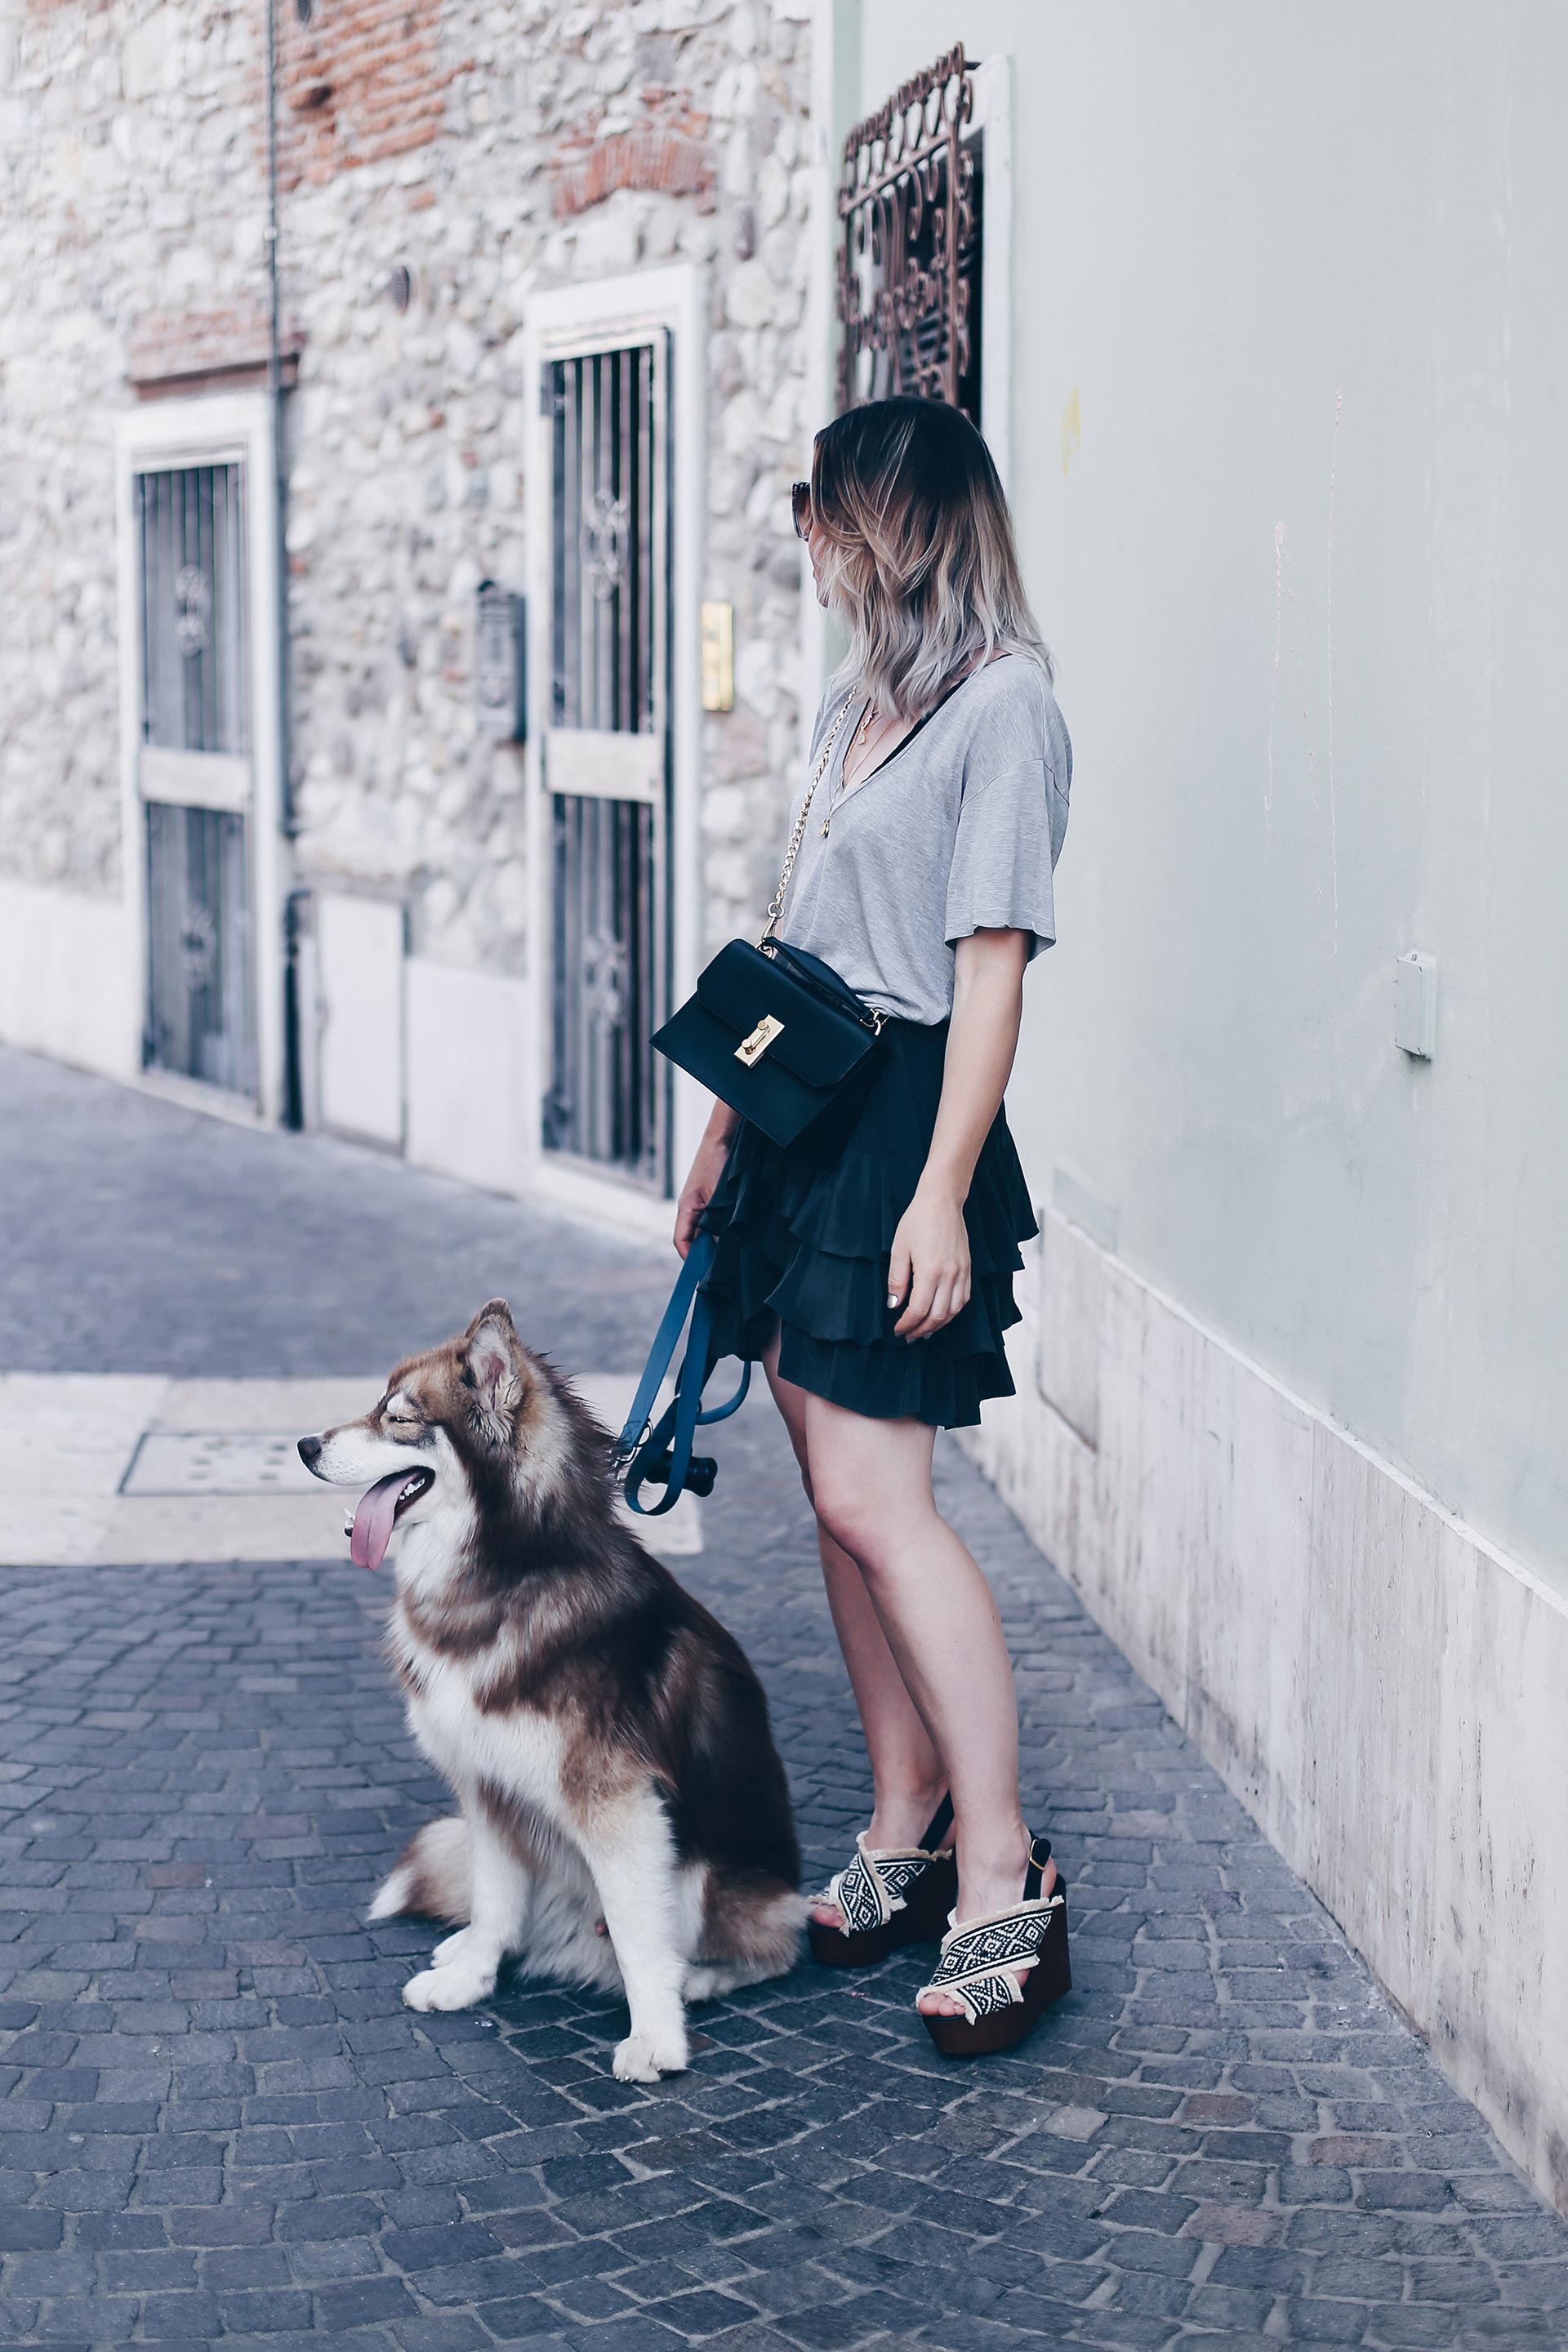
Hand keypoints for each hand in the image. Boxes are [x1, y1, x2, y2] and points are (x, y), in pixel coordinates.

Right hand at [673, 1121, 734, 1257]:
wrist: (726, 1137)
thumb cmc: (717, 1163)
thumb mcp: (718, 1198)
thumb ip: (717, 1223)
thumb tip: (721, 1248)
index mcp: (687, 1209)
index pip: (681, 1242)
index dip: (691, 1259)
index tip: (703, 1273)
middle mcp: (693, 1209)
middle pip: (695, 1240)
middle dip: (707, 1254)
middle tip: (723, 1269)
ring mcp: (704, 1205)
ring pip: (708, 1233)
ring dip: (719, 1242)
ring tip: (734, 1254)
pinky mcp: (717, 1201)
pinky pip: (717, 1223)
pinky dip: (726, 1231)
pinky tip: (740, 1235)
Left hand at [888, 1182, 970, 1338]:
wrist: (942, 1201)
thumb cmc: (917, 1221)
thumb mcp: (899, 1249)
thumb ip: (897, 1280)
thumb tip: (894, 1305)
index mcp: (930, 1272)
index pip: (919, 1310)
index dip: (907, 1324)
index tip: (897, 1330)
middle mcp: (950, 1275)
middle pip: (938, 1316)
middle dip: (922, 1329)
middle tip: (909, 1335)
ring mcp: (962, 1272)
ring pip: (954, 1311)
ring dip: (939, 1325)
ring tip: (924, 1330)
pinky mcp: (968, 1268)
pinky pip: (964, 1298)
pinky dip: (953, 1311)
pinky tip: (942, 1314)